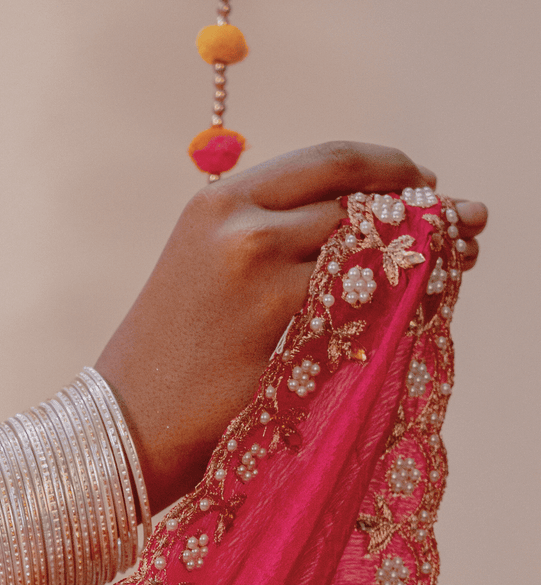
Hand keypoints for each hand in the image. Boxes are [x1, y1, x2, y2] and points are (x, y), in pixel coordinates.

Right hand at [95, 141, 488, 510]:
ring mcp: (259, 275)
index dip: (390, 168)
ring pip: (366, 252)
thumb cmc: (171, 358)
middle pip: (357, 200)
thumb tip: (369, 219)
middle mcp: (241, 226)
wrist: (124, 423)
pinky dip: (395, 305)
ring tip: (450, 272)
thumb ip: (276, 236)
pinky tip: (413, 312)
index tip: (425, 183)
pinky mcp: (275, 327)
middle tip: (460, 230)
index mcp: (221, 201)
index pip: (330, 160)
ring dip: (418, 262)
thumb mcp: (210, 271)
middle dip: (419, 213)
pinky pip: (357, 305)